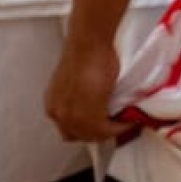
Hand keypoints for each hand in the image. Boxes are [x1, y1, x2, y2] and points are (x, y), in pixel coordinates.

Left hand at [44, 33, 121, 150]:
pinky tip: (127, 120)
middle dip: (98, 132)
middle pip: (79, 136)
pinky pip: (107, 132)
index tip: (103, 124)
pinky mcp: (89, 118)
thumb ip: (83, 95)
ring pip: (93, 136)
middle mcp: (58, 113)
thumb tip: (99, 101)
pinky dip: (119, 128)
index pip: (69, 128)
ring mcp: (72, 117)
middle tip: (114, 125)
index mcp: (53, 103)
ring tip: (123, 122)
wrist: (89, 45)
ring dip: (110, 131)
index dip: (87, 128)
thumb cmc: (85, 53)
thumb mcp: (78, 79)